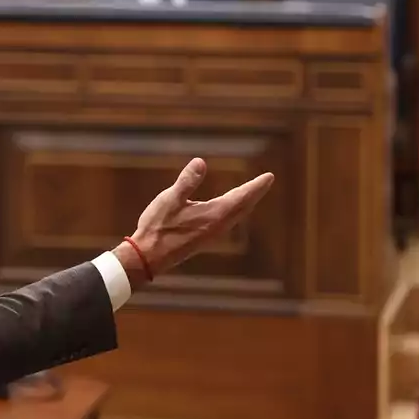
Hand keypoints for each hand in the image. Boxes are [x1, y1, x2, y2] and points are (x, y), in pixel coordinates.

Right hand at [120, 159, 272, 281]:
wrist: (150, 256)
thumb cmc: (159, 227)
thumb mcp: (170, 199)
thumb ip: (187, 181)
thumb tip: (201, 162)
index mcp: (214, 215)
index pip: (240, 197)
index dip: (255, 186)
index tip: (269, 177)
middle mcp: (218, 226)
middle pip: (243, 207)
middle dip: (253, 194)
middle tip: (265, 182)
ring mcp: (212, 235)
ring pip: (236, 216)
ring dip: (245, 203)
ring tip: (250, 194)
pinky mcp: (204, 239)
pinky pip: (227, 222)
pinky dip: (234, 211)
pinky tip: (228, 211)